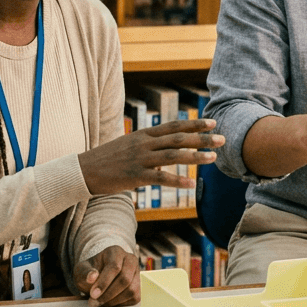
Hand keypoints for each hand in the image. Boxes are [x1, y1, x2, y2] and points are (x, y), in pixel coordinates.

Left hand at [73, 245, 138, 306]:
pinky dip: (120, 303)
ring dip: (114, 300)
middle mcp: (130, 260)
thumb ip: (85, 273)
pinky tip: (109, 302)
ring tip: (100, 303)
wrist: (98, 277)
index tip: (93, 294)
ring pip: (131, 290)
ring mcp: (137, 273)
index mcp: (115, 252)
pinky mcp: (140, 286)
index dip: (104, 282)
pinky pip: (134, 298)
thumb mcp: (82, 270)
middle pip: (125, 279)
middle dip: (108, 294)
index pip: (114, 267)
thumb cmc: (90, 272)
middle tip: (94, 302)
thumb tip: (92, 277)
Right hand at [78, 119, 221, 194]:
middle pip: (178, 139)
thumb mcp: (129, 146)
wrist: (83, 170)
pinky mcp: (134, 176)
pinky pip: (160, 178)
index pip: (174, 126)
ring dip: (195, 157)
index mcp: (143, 135)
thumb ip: (148, 146)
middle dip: (202, 138)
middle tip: (222, 138)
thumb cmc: (107, 159)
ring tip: (213, 158)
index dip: (194, 124)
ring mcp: (139, 159)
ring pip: (172, 156)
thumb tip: (165, 152)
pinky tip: (191, 184)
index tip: (213, 122)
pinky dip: (177, 181)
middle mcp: (144, 144)